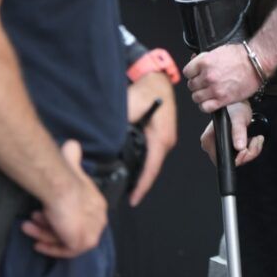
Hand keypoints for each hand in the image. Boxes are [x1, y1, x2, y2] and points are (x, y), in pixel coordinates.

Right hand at [20, 139, 107, 257]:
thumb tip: (71, 144)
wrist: (63, 188)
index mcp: (97, 205)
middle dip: (49, 225)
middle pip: (71, 229)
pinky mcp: (82, 244)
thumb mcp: (71, 165)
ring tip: (28, 226)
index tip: (43, 211)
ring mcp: (92, 233)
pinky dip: (49, 246)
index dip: (59, 214)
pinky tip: (36, 240)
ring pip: (65, 240)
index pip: (79, 217)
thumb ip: (73, 157)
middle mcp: (98, 220)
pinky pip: (64, 250)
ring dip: (44, 233)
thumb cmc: (65, 177)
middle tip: (33, 218)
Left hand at [126, 74, 177, 206]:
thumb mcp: (131, 105)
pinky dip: (143, 164)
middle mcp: (166, 140)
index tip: (133, 199)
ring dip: (141, 175)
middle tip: (125, 198)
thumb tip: (110, 140)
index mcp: (161, 137)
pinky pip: (151, 155)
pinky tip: (132, 170)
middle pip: (152, 169)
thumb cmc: (147, 89)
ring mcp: (165, 138)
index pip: (151, 168)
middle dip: (140, 184)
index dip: (141, 186)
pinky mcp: (160, 135)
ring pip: (152, 162)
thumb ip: (122, 124)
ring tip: (128, 188)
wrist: (154, 77)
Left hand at [184, 42, 261, 111]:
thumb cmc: (241, 55)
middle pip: (191, 85)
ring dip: (201, 96)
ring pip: (196, 97)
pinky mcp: (223, 99)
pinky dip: (206, 106)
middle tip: (205, 83)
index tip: (197, 75)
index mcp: (204, 62)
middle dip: (197, 84)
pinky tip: (211, 101)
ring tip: (208, 92)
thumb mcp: (218, 51)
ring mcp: (215, 89)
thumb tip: (194, 62)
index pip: (187, 72)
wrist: (256, 63)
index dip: (192, 73)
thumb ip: (204, 59)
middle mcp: (208, 76)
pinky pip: (205, 107)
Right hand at [200, 100, 265, 166]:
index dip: (238, 158)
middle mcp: (212, 145)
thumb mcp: (238, 119)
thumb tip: (239, 147)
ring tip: (255, 139)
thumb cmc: (235, 107)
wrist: (239, 103)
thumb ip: (238, 132)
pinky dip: (250, 149)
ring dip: (251, 150)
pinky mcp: (229, 147)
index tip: (247, 149)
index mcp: (209, 140)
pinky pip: (241, 155)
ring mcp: (220, 146)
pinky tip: (253, 140)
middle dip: (248, 153)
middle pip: (232, 160)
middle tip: (254, 141)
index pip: (223, 159)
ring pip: (238, 159)